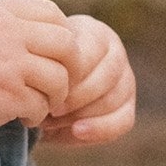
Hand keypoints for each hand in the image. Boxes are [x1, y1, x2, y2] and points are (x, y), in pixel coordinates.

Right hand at [0, 0, 86, 137]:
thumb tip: (26, 33)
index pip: (52, 13)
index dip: (60, 36)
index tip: (49, 57)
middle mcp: (7, 32)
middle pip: (67, 44)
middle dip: (68, 68)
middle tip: (55, 86)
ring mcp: (8, 64)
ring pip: (60, 79)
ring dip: (54, 97)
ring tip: (34, 106)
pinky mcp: (4, 96)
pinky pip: (40, 107)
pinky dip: (34, 117)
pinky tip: (17, 120)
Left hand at [39, 16, 135, 147]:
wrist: (40, 88)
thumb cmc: (37, 70)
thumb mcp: (38, 60)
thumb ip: (43, 63)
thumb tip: (47, 81)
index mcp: (95, 34)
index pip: (92, 51)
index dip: (71, 73)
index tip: (46, 87)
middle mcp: (116, 54)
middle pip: (106, 76)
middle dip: (76, 96)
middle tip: (50, 108)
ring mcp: (125, 80)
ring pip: (114, 98)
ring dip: (83, 113)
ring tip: (53, 120)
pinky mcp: (128, 106)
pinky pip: (123, 121)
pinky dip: (101, 129)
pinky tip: (77, 131)